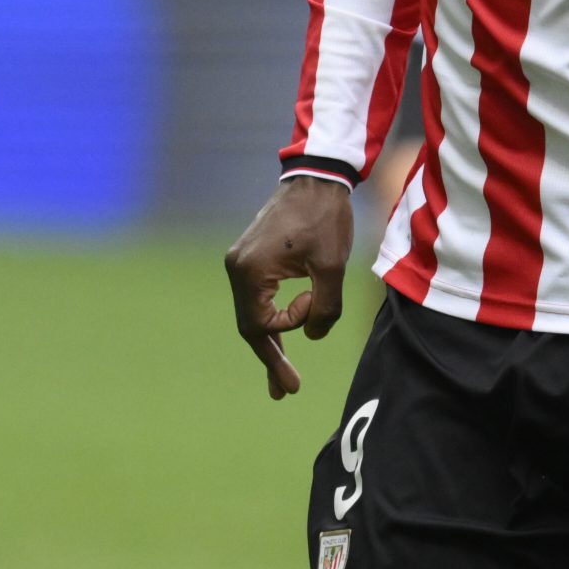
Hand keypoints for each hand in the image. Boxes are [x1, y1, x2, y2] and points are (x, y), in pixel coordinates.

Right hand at [223, 177, 354, 399]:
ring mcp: (240, 262)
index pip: (262, 323)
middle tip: (284, 392)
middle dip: (270, 357)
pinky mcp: (251, 257)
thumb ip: (324, 306)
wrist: (317, 176)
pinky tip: (280, 338)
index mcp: (249, 271)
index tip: (315, 309)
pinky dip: (270, 317)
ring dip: (270, 341)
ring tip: (281, 379)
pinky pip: (257, 297)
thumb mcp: (332, 265)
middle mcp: (236, 268)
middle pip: (250, 324)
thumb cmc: (325, 217)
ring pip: (253, 312)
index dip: (287, 333)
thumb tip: (312, 337)